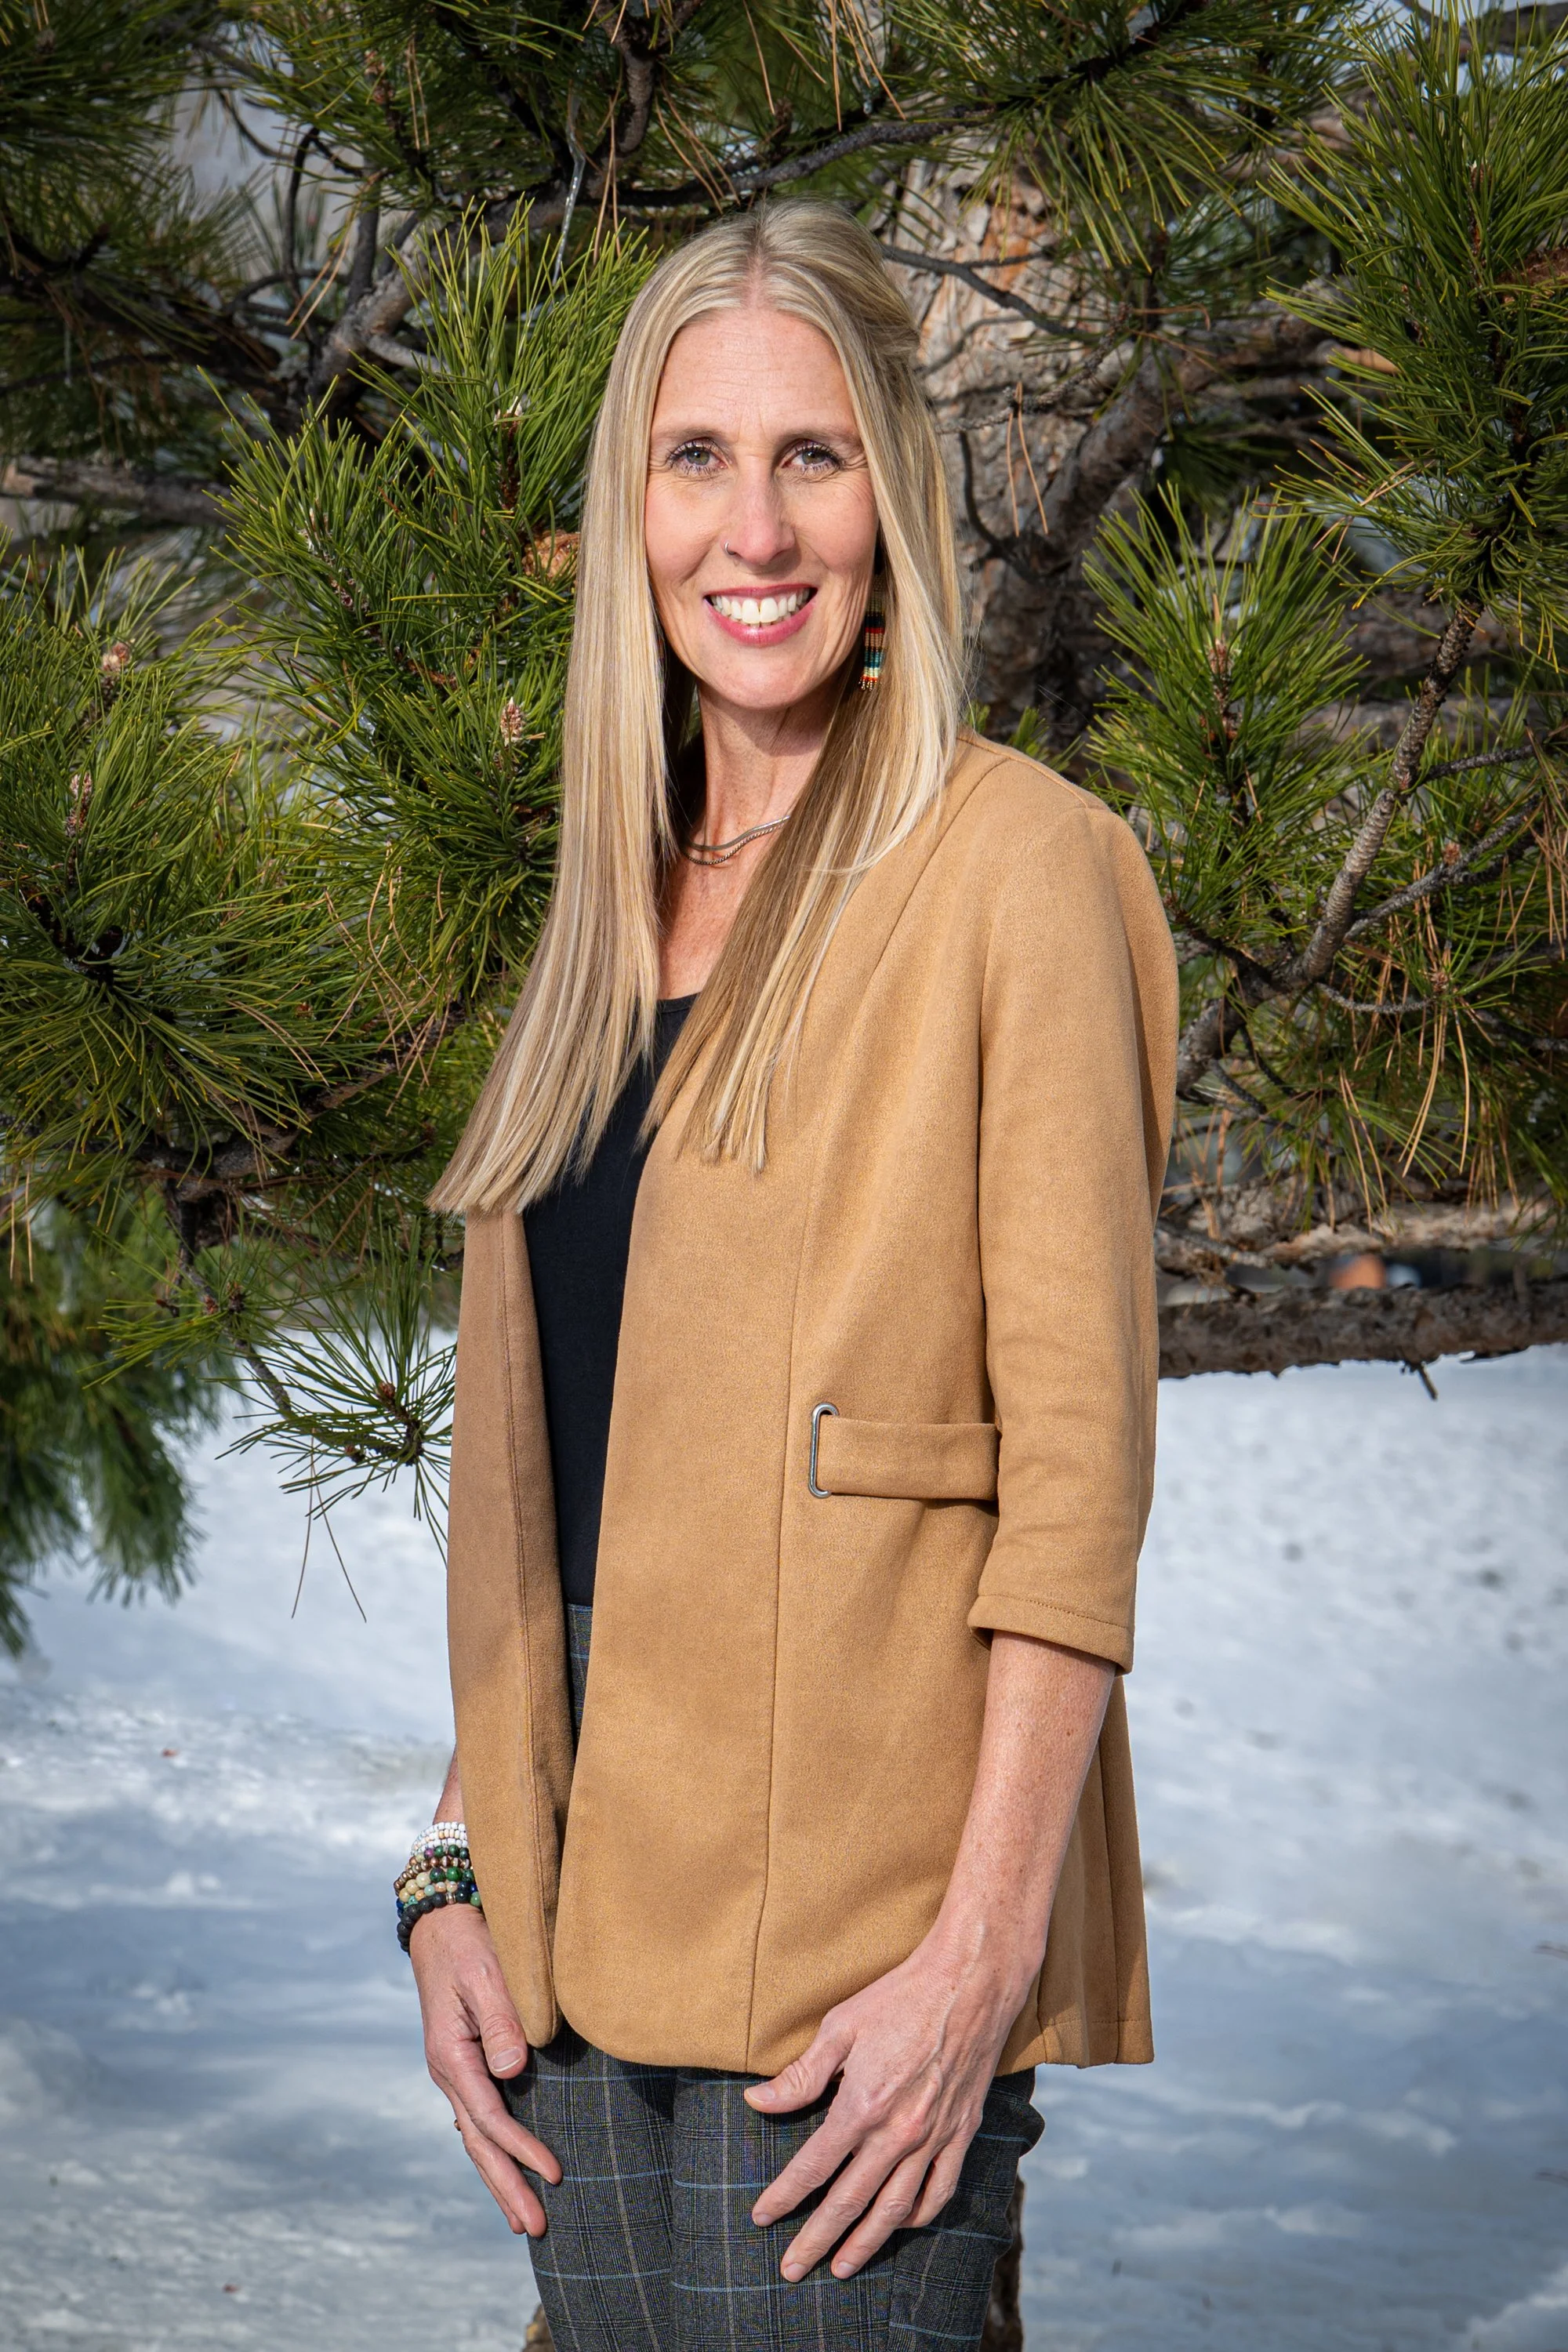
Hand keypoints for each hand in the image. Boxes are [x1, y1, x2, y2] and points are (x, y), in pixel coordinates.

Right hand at [409, 1902, 560, 2234]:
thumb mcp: (487, 1973)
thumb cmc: (469, 1942)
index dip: (521, 2150)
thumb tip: (511, 2071)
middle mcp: (450, 2071)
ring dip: (499, 2178)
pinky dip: (493, 2151)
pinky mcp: (467, 2063)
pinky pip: (479, 2119)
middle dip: (506, 2186)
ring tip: (522, 2219)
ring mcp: (456, 2071)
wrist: (443, 1921)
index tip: (555, 2174)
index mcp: (451, 2055)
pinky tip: (506, 2169)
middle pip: (478, 2142)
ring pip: (476, 2137)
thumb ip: (501, 2019)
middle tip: (535, 2228)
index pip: (489, 2117)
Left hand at [744, 1923, 1028, 2281]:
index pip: (813, 2167)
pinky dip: (917, 2216)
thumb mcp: (840, 2026)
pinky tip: (899, 2225)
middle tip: (792, 2270)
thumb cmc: (899, 1997)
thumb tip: (757, 2103)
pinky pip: (939, 2190)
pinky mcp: (961, 2132)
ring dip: (865, 2243)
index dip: (784, 2197)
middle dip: (817, 2239)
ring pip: (894, 2208)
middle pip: (849, 2201)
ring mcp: (934, 2137)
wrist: (970, 1981)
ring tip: (842, 2269)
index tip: (761, 2218)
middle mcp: (898, 2133)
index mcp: (863, 2106)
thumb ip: (801, 2075)